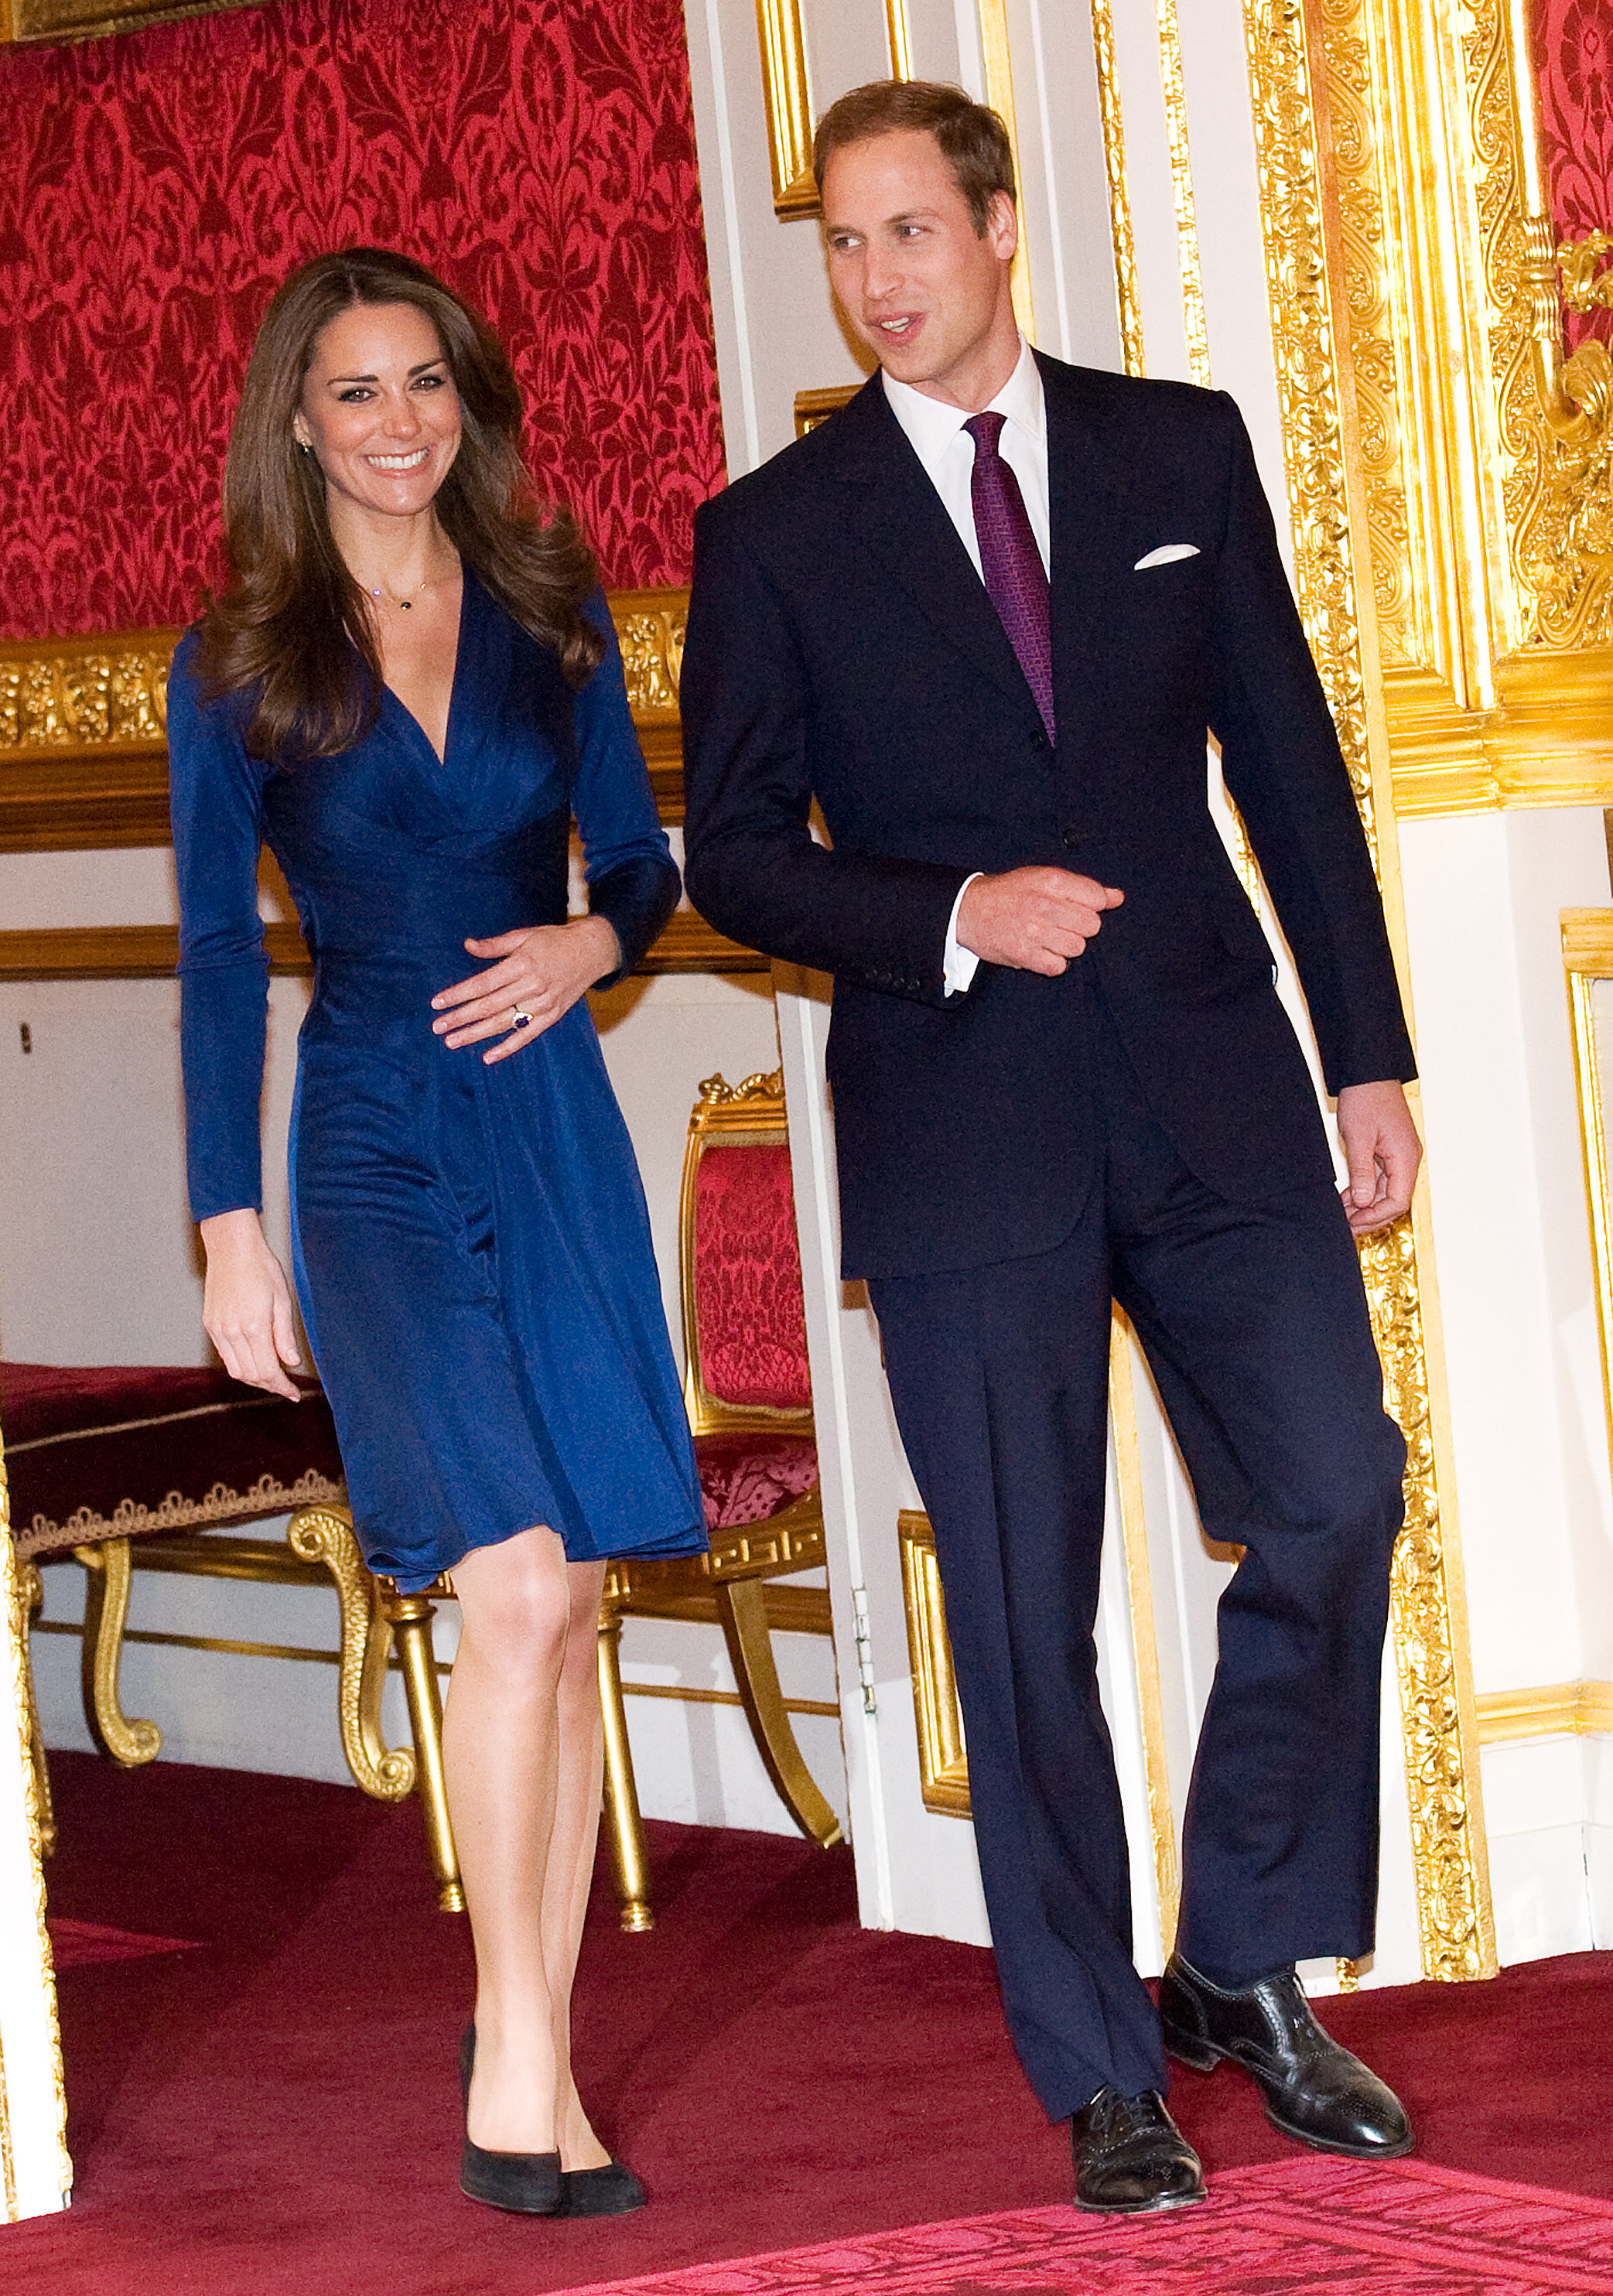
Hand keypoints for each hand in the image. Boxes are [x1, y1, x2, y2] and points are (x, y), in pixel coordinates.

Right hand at [200, 1209, 302, 1399]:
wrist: (232, 1248)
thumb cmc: (261, 1268)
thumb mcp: (282, 1300)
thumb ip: (284, 1335)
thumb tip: (291, 1362)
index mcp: (253, 1326)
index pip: (266, 1371)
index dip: (281, 1386)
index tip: (293, 1393)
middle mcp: (231, 1332)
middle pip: (249, 1375)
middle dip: (269, 1385)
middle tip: (286, 1387)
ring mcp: (217, 1329)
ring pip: (234, 1369)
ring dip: (254, 1378)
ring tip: (272, 1376)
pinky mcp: (210, 1324)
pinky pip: (225, 1355)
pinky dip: (240, 1364)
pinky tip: (254, 1359)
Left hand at [430, 915, 620, 1063]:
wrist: (592, 951)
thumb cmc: (555, 940)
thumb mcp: (524, 935)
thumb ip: (495, 945)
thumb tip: (468, 946)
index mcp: (522, 964)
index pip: (483, 983)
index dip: (458, 994)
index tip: (437, 1003)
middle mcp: (532, 986)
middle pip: (489, 1006)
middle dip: (461, 1017)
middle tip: (438, 1027)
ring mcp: (543, 1004)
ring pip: (503, 1023)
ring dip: (476, 1034)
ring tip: (453, 1042)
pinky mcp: (552, 1016)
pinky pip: (527, 1036)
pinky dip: (508, 1048)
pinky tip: (488, 1057)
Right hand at [957, 867, 1124, 975]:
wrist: (968, 909)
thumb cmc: (1010, 892)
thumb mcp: (1045, 878)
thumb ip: (1083, 888)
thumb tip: (1118, 897)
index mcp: (1052, 881)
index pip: (1097, 898)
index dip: (1092, 905)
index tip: (1075, 907)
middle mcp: (1045, 905)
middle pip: (1091, 926)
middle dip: (1080, 926)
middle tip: (1060, 923)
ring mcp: (1034, 931)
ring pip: (1077, 947)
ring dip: (1067, 945)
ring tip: (1049, 937)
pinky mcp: (1024, 955)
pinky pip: (1058, 966)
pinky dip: (1052, 962)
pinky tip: (1041, 951)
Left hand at [1336, 1080, 1421, 1234]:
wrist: (1367, 1074)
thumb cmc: (1366, 1098)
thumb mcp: (1359, 1137)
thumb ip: (1362, 1171)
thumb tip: (1365, 1202)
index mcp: (1405, 1157)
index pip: (1398, 1201)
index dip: (1375, 1216)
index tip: (1352, 1222)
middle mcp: (1407, 1159)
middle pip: (1394, 1200)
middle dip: (1370, 1216)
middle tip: (1345, 1225)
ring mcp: (1399, 1155)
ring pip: (1386, 1191)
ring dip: (1366, 1205)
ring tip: (1342, 1214)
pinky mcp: (1389, 1151)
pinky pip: (1380, 1178)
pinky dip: (1365, 1190)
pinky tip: (1347, 1197)